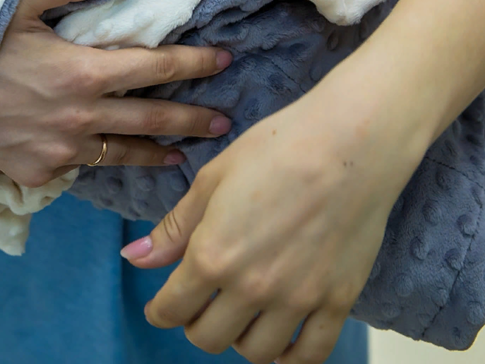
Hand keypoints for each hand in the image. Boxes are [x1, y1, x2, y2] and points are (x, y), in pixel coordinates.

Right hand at [0, 0, 233, 187]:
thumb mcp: (15, 0)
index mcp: (84, 71)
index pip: (155, 66)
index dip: (193, 63)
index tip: (224, 61)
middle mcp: (82, 116)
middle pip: (152, 118)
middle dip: (192, 119)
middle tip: (224, 122)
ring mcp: (61, 150)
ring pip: (122, 153)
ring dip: (155, 152)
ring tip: (180, 156)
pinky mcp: (39, 172)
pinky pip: (79, 167)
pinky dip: (97, 161)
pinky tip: (109, 160)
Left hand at [122, 76, 424, 363]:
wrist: (350, 142)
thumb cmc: (277, 148)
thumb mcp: (212, 180)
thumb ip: (174, 229)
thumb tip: (134, 258)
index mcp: (212, 255)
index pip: (171, 310)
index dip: (160, 310)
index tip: (162, 304)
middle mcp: (252, 287)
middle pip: (208, 338)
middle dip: (196, 323)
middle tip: (203, 302)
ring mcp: (297, 299)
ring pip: (256, 352)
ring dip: (240, 338)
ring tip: (241, 313)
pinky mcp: (338, 301)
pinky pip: (310, 355)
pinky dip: (290, 357)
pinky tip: (281, 339)